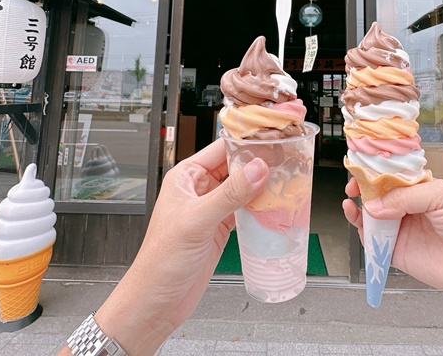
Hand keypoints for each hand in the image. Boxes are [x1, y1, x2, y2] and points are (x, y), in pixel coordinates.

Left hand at [94, 140, 268, 354]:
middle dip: (258, 165)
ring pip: (242, 189)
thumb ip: (229, 194)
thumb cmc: (160, 261)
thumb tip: (256, 169)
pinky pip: (245, 211)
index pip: (220, 149)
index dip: (245, 144)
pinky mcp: (220, 229)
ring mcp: (211, 210)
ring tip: (284, 183)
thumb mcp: (197, 220)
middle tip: (285, 162)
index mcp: (185, 177)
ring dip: (261, 188)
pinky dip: (259, 209)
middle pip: (235, 167)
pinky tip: (273, 208)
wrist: (157, 301)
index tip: (271, 141)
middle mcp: (199, 190)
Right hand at [343, 178, 442, 315]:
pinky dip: (361, 232)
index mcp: (423, 189)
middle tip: (354, 185)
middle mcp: (411, 209)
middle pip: (378, 196)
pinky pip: (374, 243)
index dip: (374, 171)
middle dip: (363, 188)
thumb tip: (375, 204)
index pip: (392, 176)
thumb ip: (406, 196)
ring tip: (352, 201)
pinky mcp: (399, 254)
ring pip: (372, 218)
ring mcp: (404, 231)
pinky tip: (358, 220)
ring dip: (359, 209)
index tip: (360, 167)